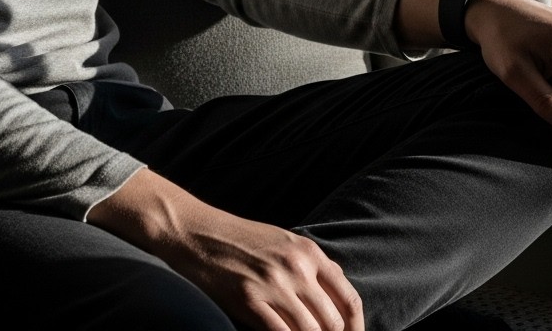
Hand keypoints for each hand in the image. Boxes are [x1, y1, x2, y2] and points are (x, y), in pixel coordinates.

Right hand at [88, 168, 364, 330]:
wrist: (196, 231)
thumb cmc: (239, 239)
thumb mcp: (283, 242)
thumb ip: (311, 267)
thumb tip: (335, 296)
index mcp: (310, 253)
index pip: (349, 299)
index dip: (355, 328)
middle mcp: (298, 268)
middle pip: (332, 322)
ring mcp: (274, 284)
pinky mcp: (249, 299)